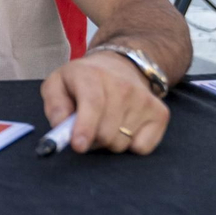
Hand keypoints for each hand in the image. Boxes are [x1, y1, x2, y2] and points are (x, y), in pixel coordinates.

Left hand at [39, 50, 168, 154]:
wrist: (118, 67)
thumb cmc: (82, 81)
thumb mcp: (57, 84)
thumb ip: (55, 105)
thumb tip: (62, 127)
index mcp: (91, 75)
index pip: (93, 104)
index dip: (85, 127)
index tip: (78, 145)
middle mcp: (122, 85)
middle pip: (106, 132)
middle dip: (92, 139)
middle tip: (86, 129)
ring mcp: (144, 99)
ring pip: (122, 142)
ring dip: (109, 141)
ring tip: (104, 124)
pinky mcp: (160, 113)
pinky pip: (142, 147)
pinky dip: (131, 144)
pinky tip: (124, 127)